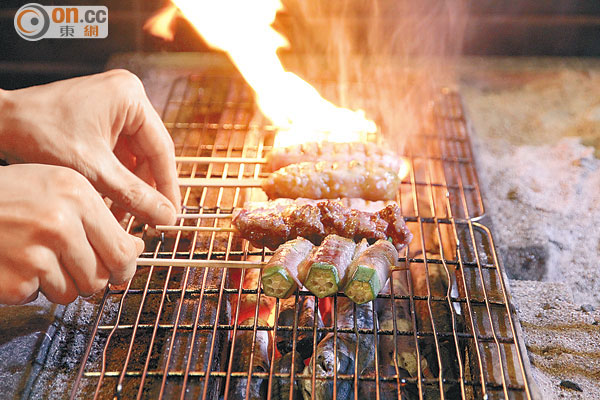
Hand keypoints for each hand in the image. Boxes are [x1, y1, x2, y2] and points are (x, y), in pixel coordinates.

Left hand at [0, 69, 179, 225]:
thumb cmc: (36, 133)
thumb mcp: (93, 170)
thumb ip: (133, 195)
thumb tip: (165, 215)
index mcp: (130, 97)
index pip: (162, 149)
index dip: (168, 186)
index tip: (171, 213)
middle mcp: (127, 97)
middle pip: (149, 154)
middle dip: (145, 189)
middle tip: (147, 219)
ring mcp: (114, 107)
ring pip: (134, 157)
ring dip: (129, 187)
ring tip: (122, 215)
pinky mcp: (102, 118)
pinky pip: (119, 154)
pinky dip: (115, 178)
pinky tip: (109, 200)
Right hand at [0, 164, 143, 304]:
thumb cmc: (7, 197)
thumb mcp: (58, 189)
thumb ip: (99, 218)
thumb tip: (134, 250)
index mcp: (77, 194)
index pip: (123, 249)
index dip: (125, 267)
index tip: (121, 270)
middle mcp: (61, 221)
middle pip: (102, 277)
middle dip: (92, 280)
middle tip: (75, 269)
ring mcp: (37, 252)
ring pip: (74, 292)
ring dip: (59, 284)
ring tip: (36, 257)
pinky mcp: (16, 279)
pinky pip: (39, 297)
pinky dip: (29, 288)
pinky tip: (14, 263)